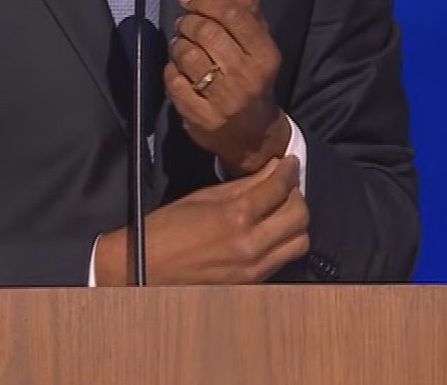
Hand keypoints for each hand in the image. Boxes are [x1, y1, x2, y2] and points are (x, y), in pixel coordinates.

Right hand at [94, 156, 308, 284]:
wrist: (146, 268)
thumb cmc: (168, 228)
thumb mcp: (204, 196)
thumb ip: (244, 184)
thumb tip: (272, 168)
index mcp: (237, 216)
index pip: (280, 187)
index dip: (289, 169)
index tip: (290, 162)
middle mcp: (252, 244)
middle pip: (300, 215)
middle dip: (296, 195)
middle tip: (285, 185)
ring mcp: (255, 268)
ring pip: (299, 242)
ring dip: (295, 222)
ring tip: (280, 210)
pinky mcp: (253, 283)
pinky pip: (283, 259)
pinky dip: (283, 242)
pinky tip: (270, 231)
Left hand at [165, 0, 290, 176]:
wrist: (255, 136)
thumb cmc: (254, 80)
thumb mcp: (258, 45)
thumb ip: (247, 10)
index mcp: (265, 56)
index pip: (232, 16)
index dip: (205, 1)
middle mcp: (247, 77)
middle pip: (207, 33)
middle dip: (188, 22)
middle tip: (184, 24)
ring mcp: (224, 101)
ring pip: (188, 56)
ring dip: (178, 45)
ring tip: (181, 45)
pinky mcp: (201, 118)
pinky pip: (175, 82)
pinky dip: (171, 71)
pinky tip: (179, 70)